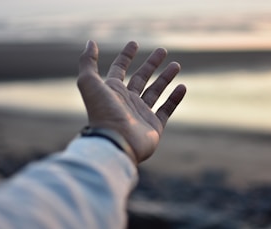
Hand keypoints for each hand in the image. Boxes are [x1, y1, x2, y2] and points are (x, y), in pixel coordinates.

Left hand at [77, 40, 185, 164]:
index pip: (119, 69)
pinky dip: (175, 99)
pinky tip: (182, 87)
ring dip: (166, 78)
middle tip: (162, 50)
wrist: (115, 143)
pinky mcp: (154, 126)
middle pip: (141, 78)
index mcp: (113, 91)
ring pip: (156, 91)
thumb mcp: (89, 83)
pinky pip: (167, 109)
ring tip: (176, 65)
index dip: (126, 55)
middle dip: (151, 63)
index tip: (134, 43)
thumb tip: (91, 42)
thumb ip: (88, 62)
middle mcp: (127, 101)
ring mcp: (141, 114)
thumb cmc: (102, 113)